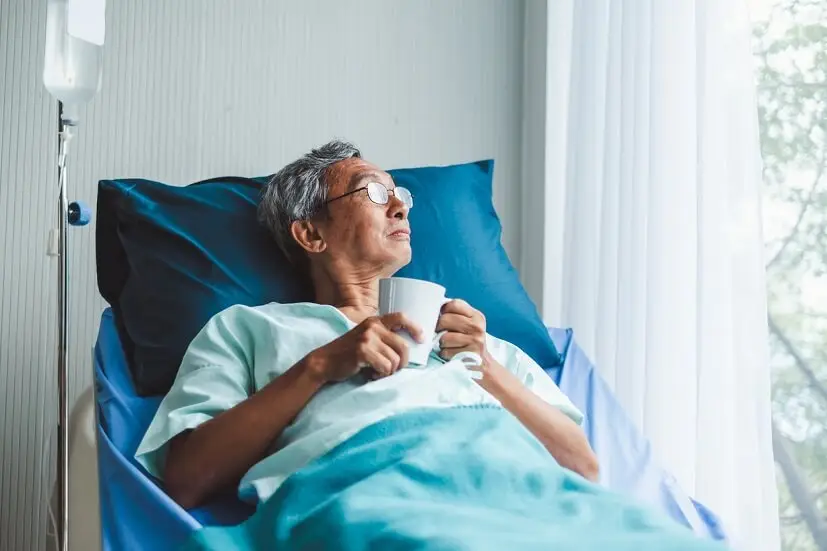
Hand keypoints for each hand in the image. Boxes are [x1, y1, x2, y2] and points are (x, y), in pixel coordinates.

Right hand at [306, 313, 423, 382]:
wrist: (324, 362)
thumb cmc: (347, 354)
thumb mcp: (365, 338)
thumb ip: (382, 337)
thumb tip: (408, 347)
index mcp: (375, 321)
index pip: (401, 317)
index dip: (414, 327)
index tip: (421, 339)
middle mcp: (372, 327)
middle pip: (403, 346)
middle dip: (401, 363)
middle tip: (391, 370)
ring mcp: (367, 338)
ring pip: (395, 360)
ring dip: (388, 371)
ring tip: (377, 372)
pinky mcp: (363, 351)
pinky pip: (385, 367)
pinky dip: (380, 375)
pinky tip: (371, 374)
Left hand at [435, 299, 486, 361]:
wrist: (484, 364)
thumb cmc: (470, 342)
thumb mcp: (470, 324)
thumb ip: (457, 314)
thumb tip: (436, 307)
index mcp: (477, 316)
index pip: (454, 304)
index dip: (444, 310)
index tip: (443, 317)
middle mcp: (477, 327)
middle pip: (445, 320)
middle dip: (439, 328)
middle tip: (442, 333)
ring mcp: (475, 341)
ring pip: (444, 337)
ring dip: (442, 343)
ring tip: (449, 345)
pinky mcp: (469, 355)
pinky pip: (445, 351)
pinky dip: (444, 354)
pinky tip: (451, 353)